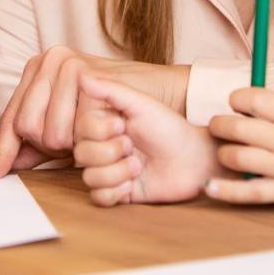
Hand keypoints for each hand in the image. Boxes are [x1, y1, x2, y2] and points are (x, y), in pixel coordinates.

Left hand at [0, 45, 189, 179]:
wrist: (156, 91)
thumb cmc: (108, 111)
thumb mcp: (64, 126)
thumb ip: (30, 145)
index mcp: (36, 69)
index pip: (11, 120)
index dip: (2, 152)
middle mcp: (47, 59)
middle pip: (26, 127)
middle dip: (49, 147)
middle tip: (74, 143)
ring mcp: (66, 62)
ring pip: (49, 130)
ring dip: (70, 145)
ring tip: (88, 134)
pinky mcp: (85, 72)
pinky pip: (73, 127)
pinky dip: (86, 137)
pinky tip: (100, 130)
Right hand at [73, 75, 221, 206]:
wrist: (193, 158)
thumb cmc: (169, 127)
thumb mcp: (141, 104)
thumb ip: (111, 90)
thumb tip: (82, 76)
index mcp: (104, 125)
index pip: (81, 130)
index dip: (100, 131)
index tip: (123, 125)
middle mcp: (102, 147)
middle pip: (81, 154)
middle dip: (110, 152)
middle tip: (133, 147)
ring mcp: (109, 171)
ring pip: (89, 177)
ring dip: (116, 172)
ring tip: (138, 166)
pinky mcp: (118, 193)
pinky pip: (98, 198)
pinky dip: (115, 192)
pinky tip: (133, 184)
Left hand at [204, 87, 273, 204]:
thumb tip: (244, 97)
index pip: (254, 100)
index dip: (237, 98)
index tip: (235, 102)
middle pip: (239, 130)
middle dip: (219, 124)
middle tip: (218, 124)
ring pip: (238, 159)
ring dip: (223, 152)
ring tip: (225, 149)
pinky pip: (249, 193)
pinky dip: (226, 191)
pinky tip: (209, 187)